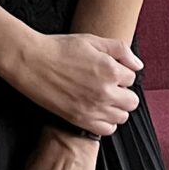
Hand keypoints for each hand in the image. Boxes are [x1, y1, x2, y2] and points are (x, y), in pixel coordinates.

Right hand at [3, 28, 139, 136]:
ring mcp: (93, 108)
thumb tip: (137, 65)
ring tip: (102, 97)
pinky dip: (106, 122)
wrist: (31, 62)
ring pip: (122, 117)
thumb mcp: (92, 40)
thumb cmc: (59, 48)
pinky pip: (107, 130)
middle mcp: (105, 92)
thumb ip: (120, 50)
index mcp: (110, 70)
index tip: (108, 70)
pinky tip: (96, 109)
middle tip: (109, 85)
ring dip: (116, 107)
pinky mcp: (80, 120)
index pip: (132, 78)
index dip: (121, 72)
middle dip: (123, 92)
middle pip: (132, 101)